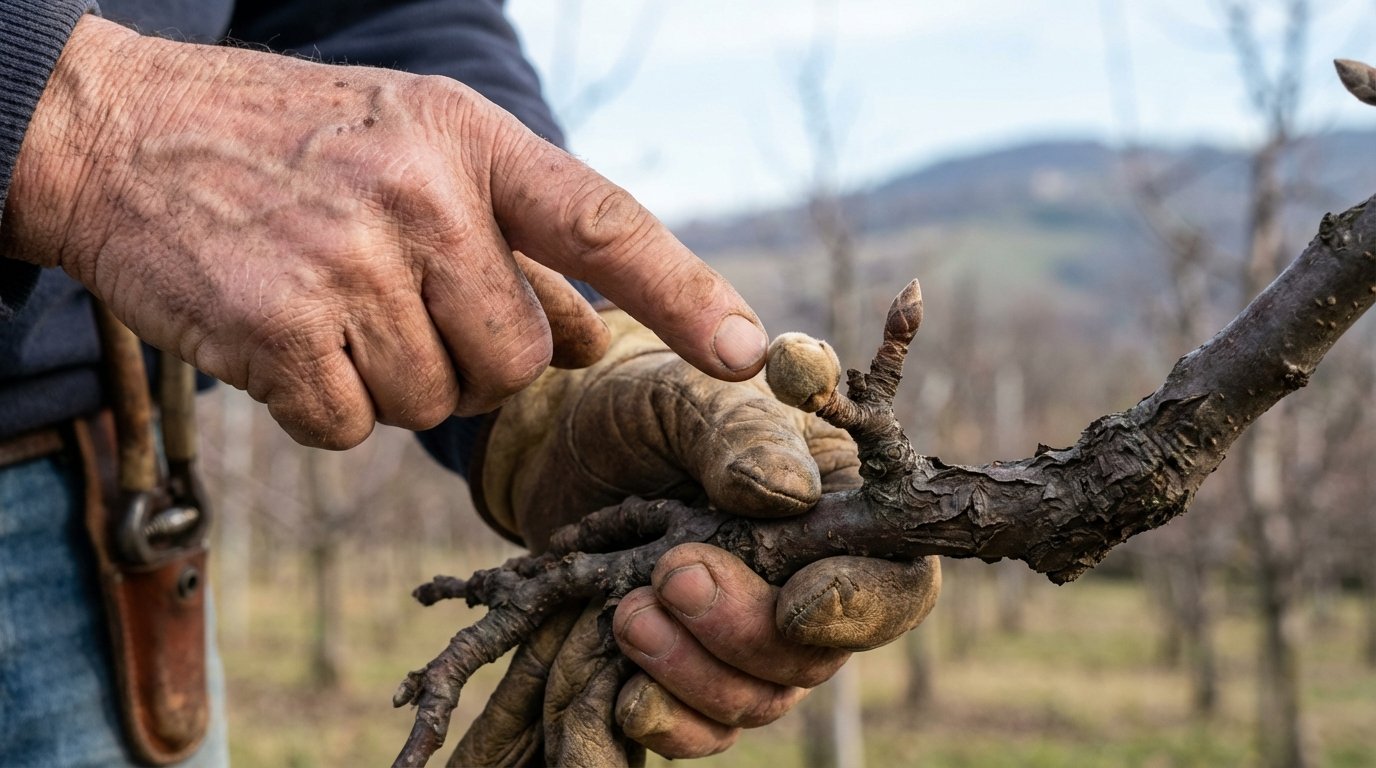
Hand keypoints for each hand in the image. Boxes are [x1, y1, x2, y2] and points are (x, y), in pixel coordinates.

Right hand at [0, 15, 766, 448]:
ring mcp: (348, 264)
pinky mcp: (279, 332)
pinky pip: (352, 428)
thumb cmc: (290, 147)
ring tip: (330, 302)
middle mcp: (419, 197)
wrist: (118, 133)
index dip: (684, 291)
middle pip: (520, 358)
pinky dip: (323, 404)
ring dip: (393, 379)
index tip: (747, 351)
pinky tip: (282, 334)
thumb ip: (514, 240)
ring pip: (439, 402)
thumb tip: (597, 340)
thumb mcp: (415, 149)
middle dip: (475, 358)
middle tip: (399, 303)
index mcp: (466, 141)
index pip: (601, 224)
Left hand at [455, 310, 940, 762]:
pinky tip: (621, 683)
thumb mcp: (685, 397)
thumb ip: (740, 435)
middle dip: (743, 629)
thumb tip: (790, 494)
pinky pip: (701, 731)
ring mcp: (749, 640)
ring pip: (758, 701)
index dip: (859, 606)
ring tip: (626, 611)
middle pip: (818, 657)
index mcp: (837, 512)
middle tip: (673, 575)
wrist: (558, 447)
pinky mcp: (689, 675)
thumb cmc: (642, 407)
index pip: (896, 585)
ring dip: (691, 670)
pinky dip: (661, 717)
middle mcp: (806, 585)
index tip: (793, 602)